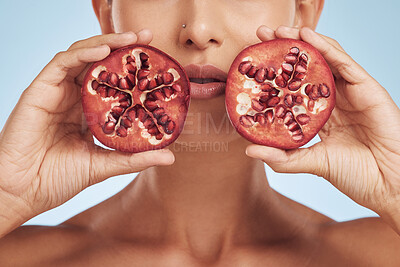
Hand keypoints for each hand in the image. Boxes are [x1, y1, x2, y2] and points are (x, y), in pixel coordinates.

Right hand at [0, 30, 174, 224]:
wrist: (24, 192)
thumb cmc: (59, 178)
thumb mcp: (104, 165)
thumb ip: (135, 158)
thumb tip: (170, 156)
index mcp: (89, 111)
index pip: (113, 81)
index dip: (132, 69)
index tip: (156, 61)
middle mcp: (74, 97)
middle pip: (100, 63)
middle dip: (123, 46)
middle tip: (147, 37)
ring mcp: (57, 92)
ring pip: (82, 56)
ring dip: (106, 43)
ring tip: (132, 38)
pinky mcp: (40, 90)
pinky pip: (62, 63)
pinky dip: (83, 53)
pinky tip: (103, 51)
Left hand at [246, 26, 399, 223]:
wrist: (388, 183)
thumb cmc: (355, 175)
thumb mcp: (311, 163)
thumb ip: (282, 158)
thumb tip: (248, 150)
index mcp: (320, 115)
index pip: (294, 87)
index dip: (274, 73)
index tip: (253, 63)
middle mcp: (334, 99)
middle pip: (307, 68)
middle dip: (284, 50)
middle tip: (261, 35)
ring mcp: (350, 91)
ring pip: (324, 59)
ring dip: (301, 42)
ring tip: (278, 31)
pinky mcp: (367, 87)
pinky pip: (344, 62)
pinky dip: (325, 47)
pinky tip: (306, 36)